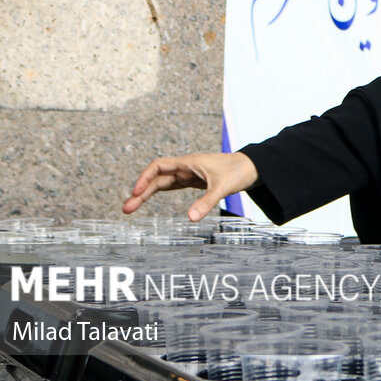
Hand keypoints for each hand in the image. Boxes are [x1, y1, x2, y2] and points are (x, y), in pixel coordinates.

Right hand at [124, 152, 259, 220]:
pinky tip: (148, 199)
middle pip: (156, 177)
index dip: (144, 178)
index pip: (159, 166)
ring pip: (162, 182)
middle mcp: (186, 167)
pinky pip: (172, 185)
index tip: (135, 192)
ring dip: (146, 193)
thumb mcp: (222, 188)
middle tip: (126, 209)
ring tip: (130, 208)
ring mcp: (189, 174)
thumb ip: (206, 202)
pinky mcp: (194, 181)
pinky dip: (158, 192)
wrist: (253, 168)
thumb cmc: (238, 172)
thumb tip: (190, 218)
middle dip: (140, 192)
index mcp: (189, 163)